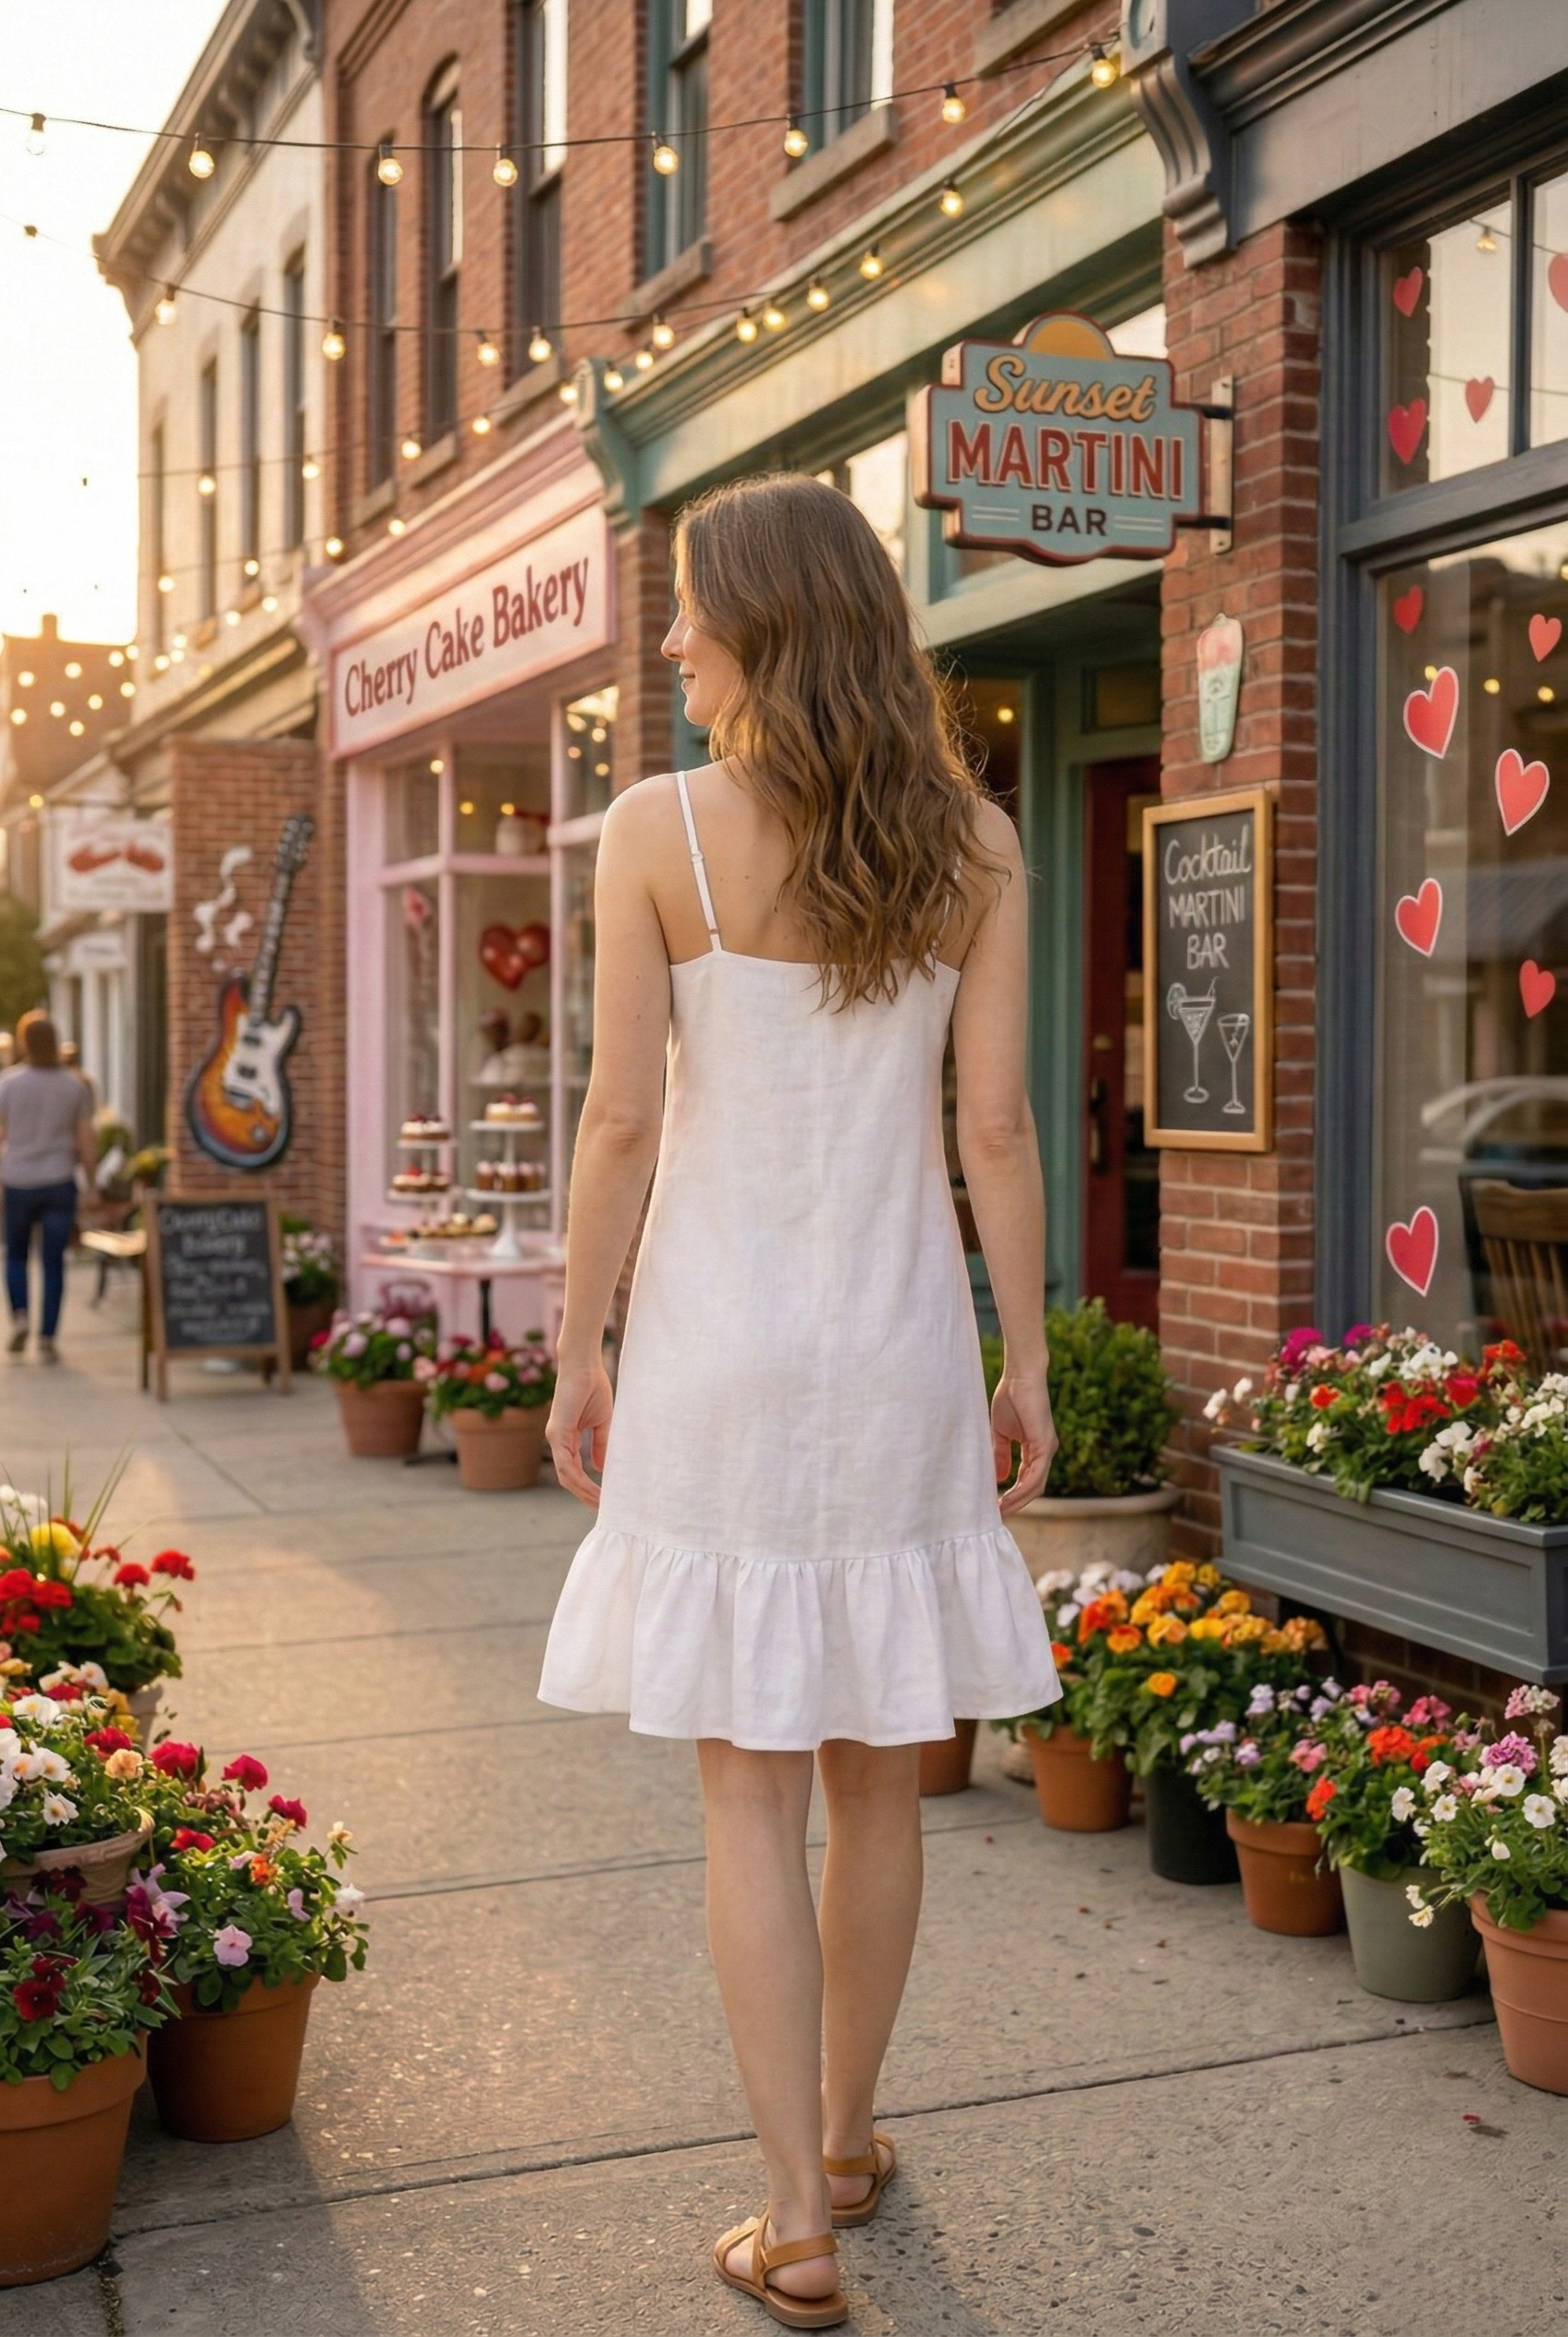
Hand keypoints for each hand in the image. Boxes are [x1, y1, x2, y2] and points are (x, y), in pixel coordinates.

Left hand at [547, 1361, 613, 1507]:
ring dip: (583, 1492)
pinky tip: (594, 1489)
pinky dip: (579, 1479)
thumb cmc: (593, 1387)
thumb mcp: (602, 1422)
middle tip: (602, 1509)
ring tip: (600, 1504)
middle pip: (567, 1478)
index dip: (587, 1486)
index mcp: (566, 1438)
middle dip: (584, 1495)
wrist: (584, 1364)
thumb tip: (601, 1469)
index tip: (603, 1499)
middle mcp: (557, 1440)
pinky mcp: (558, 1432)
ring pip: (566, 1475)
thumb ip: (600, 1445)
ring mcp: (555, 1437)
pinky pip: (566, 1464)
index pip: (574, 1469)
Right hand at [991, 1369, 1056, 1515]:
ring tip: (1000, 1510)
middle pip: (1034, 1488)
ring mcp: (1047, 1449)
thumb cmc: (1011, 1398)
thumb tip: (1000, 1478)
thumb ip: (1001, 1454)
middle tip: (997, 1515)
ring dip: (1018, 1500)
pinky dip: (1023, 1488)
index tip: (996, 1506)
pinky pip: (1036, 1474)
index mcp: (1036, 1449)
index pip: (1027, 1479)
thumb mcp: (1001, 1432)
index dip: (1013, 1495)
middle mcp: (1045, 1452)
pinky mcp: (1045, 1444)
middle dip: (1016, 1503)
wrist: (1020, 1377)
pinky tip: (1008, 1496)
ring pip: (1036, 1485)